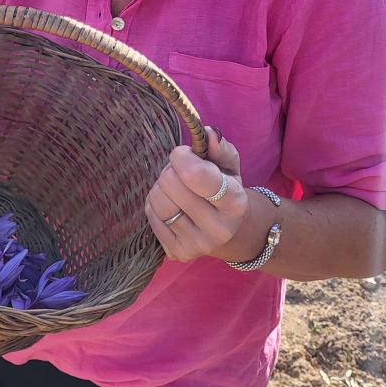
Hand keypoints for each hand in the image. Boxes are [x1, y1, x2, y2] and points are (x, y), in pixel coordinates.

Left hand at [145, 127, 251, 261]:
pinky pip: (151, 216)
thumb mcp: (229, 166)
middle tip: (180, 172)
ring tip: (175, 188)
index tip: (183, 154)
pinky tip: (170, 204)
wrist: (228, 230)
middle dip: (171, 170)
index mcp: (235, 203)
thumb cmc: (225, 188)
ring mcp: (197, 245)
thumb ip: (220, 147)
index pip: (196, 175)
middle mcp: (218, 229)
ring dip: (161, 187)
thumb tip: (207, 133)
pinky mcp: (178, 253)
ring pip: (157, 200)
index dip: (182, 158)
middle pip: (171, 185)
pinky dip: (154, 204)